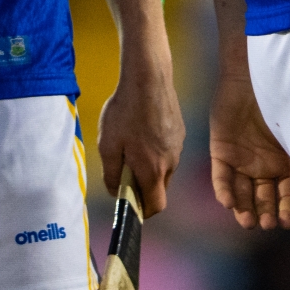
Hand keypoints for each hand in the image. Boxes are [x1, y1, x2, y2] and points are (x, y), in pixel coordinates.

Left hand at [96, 48, 183, 217]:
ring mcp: (178, 147)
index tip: (131, 205)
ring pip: (164, 168)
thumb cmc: (125, 112)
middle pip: (160, 188)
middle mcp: (171, 163)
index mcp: (153, 171)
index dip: (143, 210)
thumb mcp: (108, 145)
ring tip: (131, 145)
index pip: (156, 206)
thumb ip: (111, 174)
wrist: (148, 79)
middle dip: (144, 187)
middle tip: (125, 171)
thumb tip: (115, 191)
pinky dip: (156, 149)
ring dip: (150, 166)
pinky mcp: (180, 132)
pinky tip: (142, 130)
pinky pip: (168, 150)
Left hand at [209, 71, 289, 229]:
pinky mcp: (222, 152)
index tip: (287, 222)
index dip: (287, 209)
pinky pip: (221, 177)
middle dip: (266, 213)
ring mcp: (242, 160)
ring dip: (244, 208)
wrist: (256, 75)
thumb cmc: (286, 103)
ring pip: (242, 192)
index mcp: (287, 164)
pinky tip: (229, 203)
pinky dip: (224, 191)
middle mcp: (265, 166)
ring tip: (248, 221)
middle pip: (264, 197)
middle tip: (267, 224)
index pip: (287, 195)